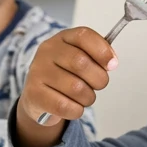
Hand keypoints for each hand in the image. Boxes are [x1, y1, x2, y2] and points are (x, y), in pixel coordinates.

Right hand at [15, 28, 116, 146]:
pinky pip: (64, 106)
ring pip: (76, 88)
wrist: (38, 96)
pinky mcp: (34, 94)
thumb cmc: (66, 74)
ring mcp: (38, 71)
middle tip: (99, 85)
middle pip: (81, 63)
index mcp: (62, 38)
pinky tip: (73, 107)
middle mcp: (47, 51)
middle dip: (99, 79)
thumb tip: (111, 62)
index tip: (112, 65)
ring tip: (84, 97)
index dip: (102, 51)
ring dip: (88, 98)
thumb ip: (98, 56)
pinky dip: (76, 111)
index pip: (84, 36)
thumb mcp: (81, 58)